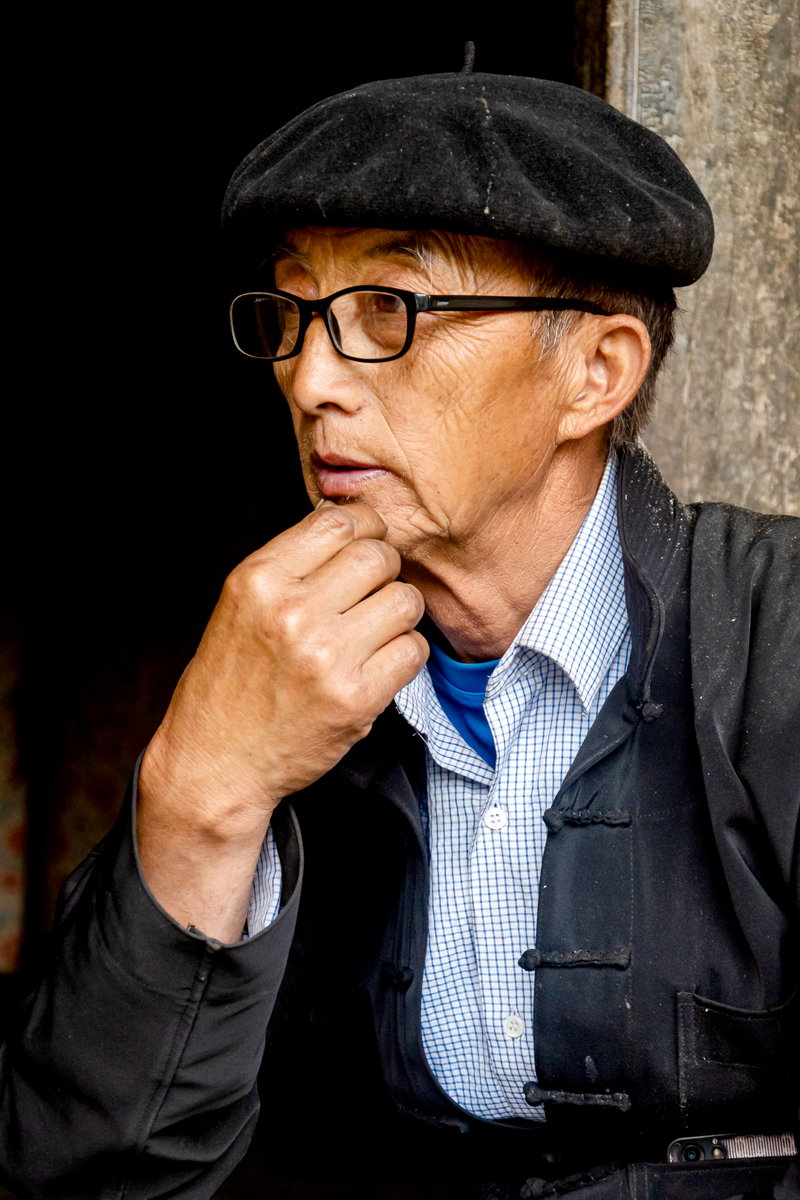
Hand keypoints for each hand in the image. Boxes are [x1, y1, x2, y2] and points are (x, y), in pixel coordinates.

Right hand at [137, 502, 427, 937]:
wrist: (214, 763)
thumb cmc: (231, 685)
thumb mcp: (241, 606)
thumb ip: (293, 566)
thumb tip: (356, 526)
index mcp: (259, 580)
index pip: (339, 521)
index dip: (364, 530)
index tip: (364, 548)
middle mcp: (292, 611)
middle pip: (379, 556)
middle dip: (384, 573)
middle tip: (370, 597)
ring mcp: (326, 656)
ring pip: (405, 601)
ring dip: (399, 615)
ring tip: (374, 633)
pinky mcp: (355, 698)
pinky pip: (413, 649)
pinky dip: (404, 655)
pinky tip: (378, 665)